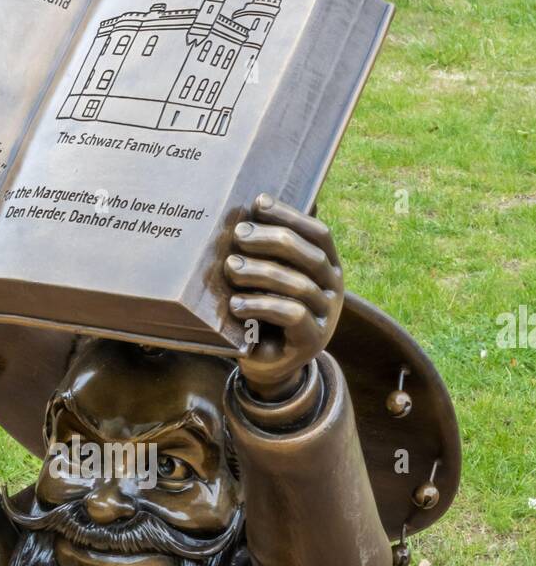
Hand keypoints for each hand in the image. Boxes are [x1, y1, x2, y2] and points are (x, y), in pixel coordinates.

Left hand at [224, 194, 342, 400]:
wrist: (268, 363)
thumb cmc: (265, 311)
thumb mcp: (269, 277)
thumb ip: (271, 248)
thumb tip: (259, 202)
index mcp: (328, 266)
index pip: (318, 233)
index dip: (291, 215)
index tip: (258, 203)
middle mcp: (334, 289)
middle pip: (310, 256)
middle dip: (272, 240)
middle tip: (238, 235)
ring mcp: (326, 316)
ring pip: (298, 286)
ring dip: (261, 272)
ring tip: (230, 267)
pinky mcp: (312, 340)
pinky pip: (292, 316)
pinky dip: (262, 306)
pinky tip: (235, 305)